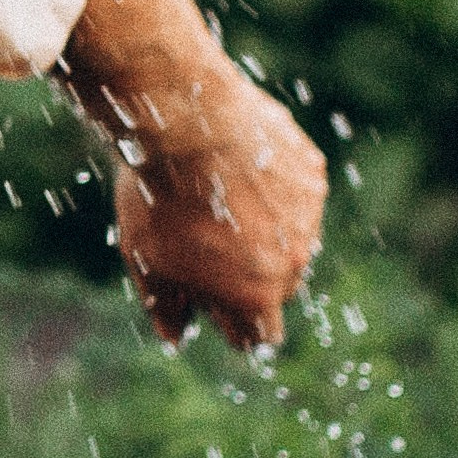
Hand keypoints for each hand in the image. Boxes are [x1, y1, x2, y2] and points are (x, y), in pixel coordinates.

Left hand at [111, 62, 326, 349]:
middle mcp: (294, 262)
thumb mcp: (146, 259)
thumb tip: (176, 336)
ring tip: (217, 195)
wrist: (183, 120)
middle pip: (278, 287)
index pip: (260, 336)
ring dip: (265, 230)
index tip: (209, 299)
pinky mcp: (310, 174)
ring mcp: (308, 216)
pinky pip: (295, 192)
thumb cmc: (157, 196)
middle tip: (207, 239)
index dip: (233, 322)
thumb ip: (165, 306)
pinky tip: (237, 162)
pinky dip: (273, 185)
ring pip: (291, 238)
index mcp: (256, 296)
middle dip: (249, 276)